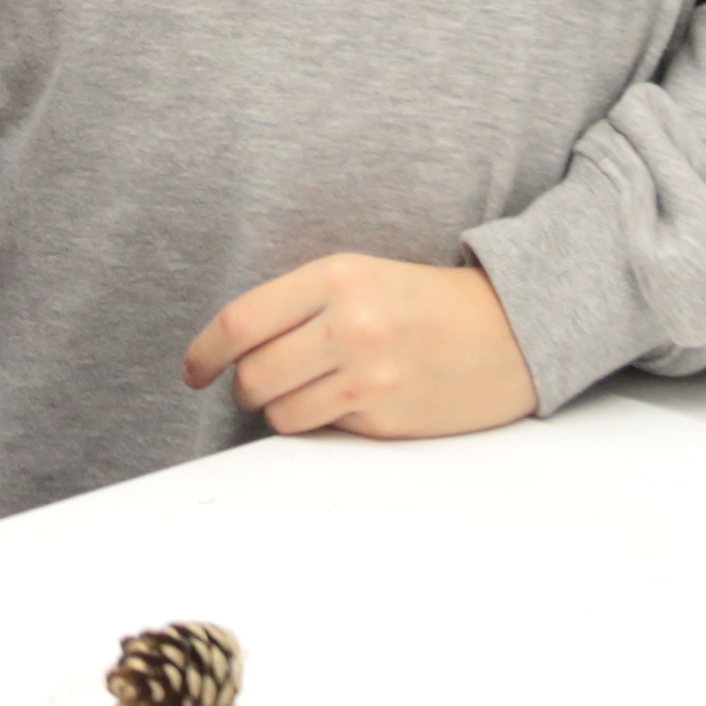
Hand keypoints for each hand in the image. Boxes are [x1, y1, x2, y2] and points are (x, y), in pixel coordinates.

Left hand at [181, 253, 537, 438]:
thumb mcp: (361, 275)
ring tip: (303, 394)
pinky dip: (320, 422)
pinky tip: (345, 403)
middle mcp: (351, 325)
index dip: (205, 352)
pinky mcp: (387, 418)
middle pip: (253, 374)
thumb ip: (299, 305)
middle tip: (250, 387)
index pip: (241, 321)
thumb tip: (230, 350)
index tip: (193, 370)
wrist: (512, 329)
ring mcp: (370, 376)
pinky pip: (322, 430)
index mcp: (337, 277)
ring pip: (280, 411)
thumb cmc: (425, 302)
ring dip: (278, 409)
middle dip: (242, 387)